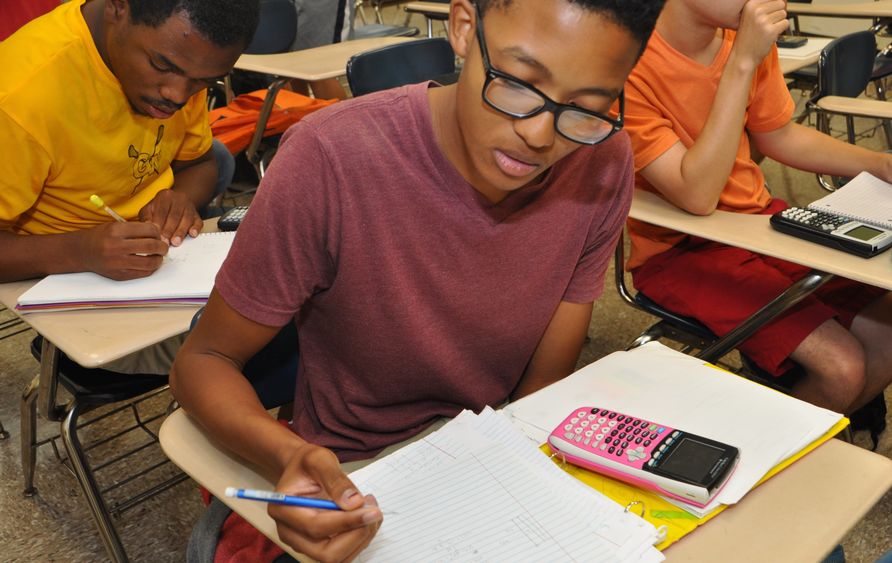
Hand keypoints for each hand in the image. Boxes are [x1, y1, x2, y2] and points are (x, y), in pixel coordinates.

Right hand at [77, 221, 168, 279]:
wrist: (81, 252)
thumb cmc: (101, 237)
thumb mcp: (115, 225)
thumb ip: (135, 228)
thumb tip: (158, 231)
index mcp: (115, 231)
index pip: (148, 229)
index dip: (157, 232)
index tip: (158, 234)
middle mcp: (116, 247)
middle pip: (151, 246)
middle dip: (162, 246)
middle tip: (163, 246)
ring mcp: (117, 263)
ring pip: (150, 263)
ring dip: (159, 259)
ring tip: (159, 256)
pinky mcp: (119, 275)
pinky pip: (143, 273)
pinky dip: (151, 268)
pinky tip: (150, 263)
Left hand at [138, 189, 202, 246]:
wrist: (176, 202)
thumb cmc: (160, 208)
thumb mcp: (149, 209)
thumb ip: (146, 217)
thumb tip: (146, 226)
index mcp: (165, 195)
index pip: (161, 211)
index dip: (159, 224)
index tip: (156, 236)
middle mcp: (179, 198)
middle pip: (175, 215)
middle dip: (169, 230)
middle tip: (165, 242)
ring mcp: (190, 206)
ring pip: (187, 219)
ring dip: (181, 232)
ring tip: (176, 242)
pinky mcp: (197, 215)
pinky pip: (198, 222)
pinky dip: (196, 228)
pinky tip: (192, 234)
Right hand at [269, 444, 382, 561]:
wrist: (303, 471)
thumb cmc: (308, 464)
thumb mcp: (320, 459)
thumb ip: (335, 479)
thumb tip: (353, 503)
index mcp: (283, 509)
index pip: (316, 527)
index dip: (347, 522)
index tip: (372, 511)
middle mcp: (289, 532)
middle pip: (326, 553)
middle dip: (356, 534)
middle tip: (374, 510)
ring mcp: (303, 543)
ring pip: (337, 558)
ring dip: (361, 538)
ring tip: (371, 509)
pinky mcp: (317, 547)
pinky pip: (342, 554)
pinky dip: (359, 540)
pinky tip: (365, 517)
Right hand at [733, 0, 789, 67]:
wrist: (742, 56)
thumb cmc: (748, 37)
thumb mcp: (751, 16)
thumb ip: (765, 6)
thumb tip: (784, 0)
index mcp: (750, 5)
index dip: (773, 6)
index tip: (767, 15)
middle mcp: (756, 11)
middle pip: (780, 3)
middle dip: (777, 14)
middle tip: (767, 23)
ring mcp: (763, 21)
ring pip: (783, 13)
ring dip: (778, 22)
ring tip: (767, 30)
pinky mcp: (771, 31)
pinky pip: (785, 23)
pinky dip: (781, 30)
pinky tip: (770, 35)